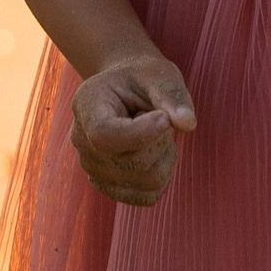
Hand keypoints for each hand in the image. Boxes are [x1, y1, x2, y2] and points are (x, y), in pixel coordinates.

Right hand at [71, 52, 197, 205]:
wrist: (124, 90)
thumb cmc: (141, 78)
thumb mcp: (158, 74)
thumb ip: (171, 95)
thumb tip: (188, 124)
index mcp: (87, 106)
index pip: (106, 135)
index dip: (141, 133)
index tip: (165, 118)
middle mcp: (82, 143)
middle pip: (134, 162)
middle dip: (162, 139)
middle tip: (160, 116)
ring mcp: (93, 169)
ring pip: (147, 181)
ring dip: (165, 157)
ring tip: (155, 133)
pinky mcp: (109, 187)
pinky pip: (148, 196)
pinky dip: (163, 176)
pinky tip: (155, 153)